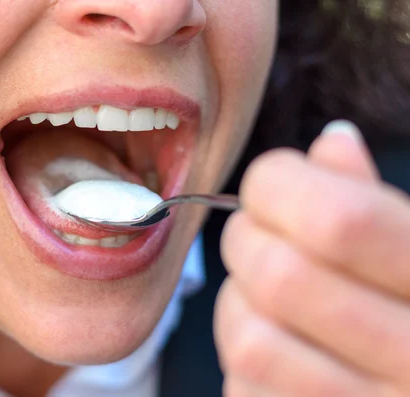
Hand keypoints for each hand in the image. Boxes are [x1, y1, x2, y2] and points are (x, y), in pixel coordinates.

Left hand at [216, 120, 409, 396]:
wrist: (409, 379)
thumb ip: (376, 198)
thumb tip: (330, 140)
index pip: (336, 221)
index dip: (277, 185)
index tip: (272, 182)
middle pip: (278, 277)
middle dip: (245, 239)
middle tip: (257, 233)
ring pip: (248, 339)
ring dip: (237, 303)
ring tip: (263, 294)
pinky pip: (244, 386)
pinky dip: (244, 354)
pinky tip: (277, 345)